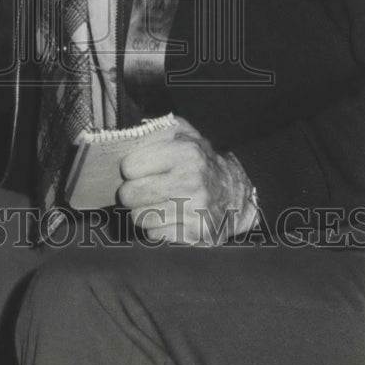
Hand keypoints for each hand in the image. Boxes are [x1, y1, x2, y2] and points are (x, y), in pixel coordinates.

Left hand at [118, 117, 257, 244]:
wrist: (235, 195)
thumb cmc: (200, 162)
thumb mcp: (184, 135)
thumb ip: (157, 130)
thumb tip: (129, 137)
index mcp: (186, 152)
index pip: (130, 167)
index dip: (131, 168)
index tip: (139, 169)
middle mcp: (192, 180)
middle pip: (129, 194)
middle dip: (131, 193)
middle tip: (142, 189)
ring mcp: (195, 209)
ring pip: (139, 217)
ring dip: (142, 211)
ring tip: (156, 202)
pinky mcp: (197, 233)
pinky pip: (154, 234)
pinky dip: (156, 227)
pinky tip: (169, 216)